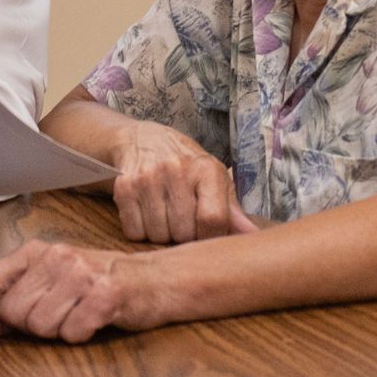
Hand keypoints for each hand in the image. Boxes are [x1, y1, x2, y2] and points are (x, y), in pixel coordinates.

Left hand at [0, 240, 162, 342]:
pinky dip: (82, 335)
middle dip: (31, 327)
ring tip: (79, 316)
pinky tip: (96, 321)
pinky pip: (72, 332)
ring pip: (40, 326)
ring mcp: (83, 273)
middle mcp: (58, 256)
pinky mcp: (106, 294)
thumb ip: (21, 288)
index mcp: (39, 250)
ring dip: (59, 332)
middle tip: (58, 317)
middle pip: (13, 311)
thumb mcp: (56, 275)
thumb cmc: (103, 282)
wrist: (159, 279)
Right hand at [112, 120, 258, 243]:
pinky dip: (140, 230)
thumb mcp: (213, 179)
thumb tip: (253, 235)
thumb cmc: (185, 164)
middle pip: (184, 233)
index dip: (210, 236)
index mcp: (207, 170)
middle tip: (182, 220)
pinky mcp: (124, 187)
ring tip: (164, 215)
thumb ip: (232, 210)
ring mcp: (148, 178)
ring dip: (161, 234)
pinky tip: (145, 213)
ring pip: (158, 235)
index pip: (213, 220)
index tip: (206, 232)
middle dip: (184, 236)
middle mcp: (177, 170)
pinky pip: (134, 231)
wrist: (142, 140)